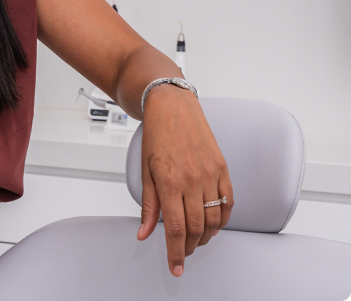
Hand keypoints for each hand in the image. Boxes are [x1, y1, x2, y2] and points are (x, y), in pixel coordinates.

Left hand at [136, 85, 233, 276]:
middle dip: (189, 248)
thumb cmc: (156, 136)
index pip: (176, 228)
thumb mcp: (145, 170)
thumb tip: (145, 233)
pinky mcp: (223, 168)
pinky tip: (212, 224)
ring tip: (196, 241)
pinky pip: (229, 203)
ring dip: (206, 237)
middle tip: (182, 253)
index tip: (175, 267)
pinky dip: (222, 220)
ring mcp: (211, 174)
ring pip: (214, 219)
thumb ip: (148, 204)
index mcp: (169, 181)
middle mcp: (192, 179)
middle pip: (197, 228)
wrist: (172, 106)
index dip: (176, 252)